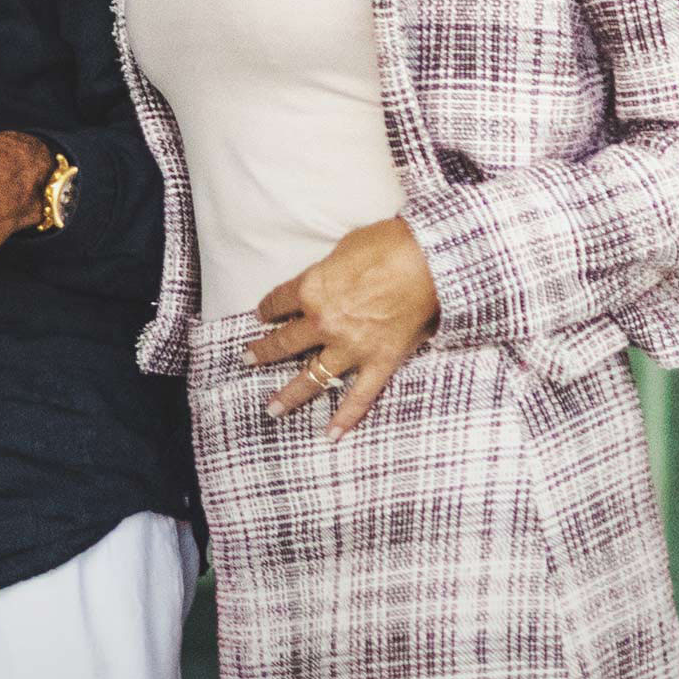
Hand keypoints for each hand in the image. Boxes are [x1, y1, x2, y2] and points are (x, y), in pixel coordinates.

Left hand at [248, 217, 439, 438]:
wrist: (429, 259)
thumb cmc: (387, 244)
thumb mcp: (343, 249)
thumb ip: (328, 273)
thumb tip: (326, 280)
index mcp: (310, 290)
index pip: (278, 303)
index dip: (267, 309)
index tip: (262, 315)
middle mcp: (323, 323)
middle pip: (284, 342)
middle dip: (263, 352)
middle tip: (249, 359)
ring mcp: (351, 347)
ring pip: (312, 377)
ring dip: (290, 395)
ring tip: (273, 409)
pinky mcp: (379, 362)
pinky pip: (359, 397)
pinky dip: (345, 417)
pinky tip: (330, 434)